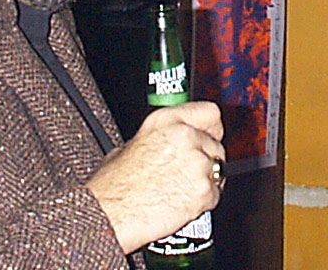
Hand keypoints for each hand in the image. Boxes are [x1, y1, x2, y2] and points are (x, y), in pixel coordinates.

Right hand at [86, 101, 224, 253]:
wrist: (109, 215)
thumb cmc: (113, 186)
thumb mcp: (129, 145)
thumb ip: (158, 138)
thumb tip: (167, 142)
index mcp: (166, 121)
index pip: (210, 113)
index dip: (211, 128)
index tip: (210, 136)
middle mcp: (184, 136)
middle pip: (216, 145)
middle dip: (206, 160)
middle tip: (186, 174)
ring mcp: (196, 163)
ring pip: (218, 170)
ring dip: (205, 181)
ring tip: (180, 190)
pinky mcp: (202, 190)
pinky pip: (214, 195)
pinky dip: (203, 202)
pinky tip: (181, 203)